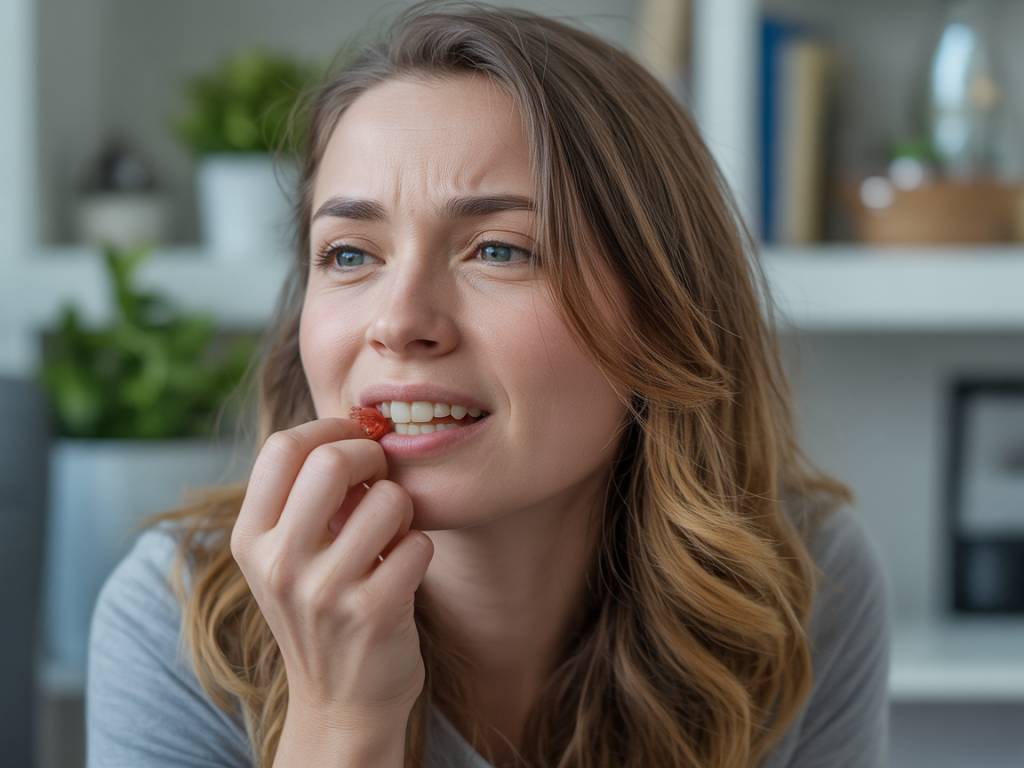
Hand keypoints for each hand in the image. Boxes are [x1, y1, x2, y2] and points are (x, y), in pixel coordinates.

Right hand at [230, 417, 433, 724]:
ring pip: (388, 500)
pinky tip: (402, 571)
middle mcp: (279, 564)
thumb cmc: (322, 609)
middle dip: (372, 456)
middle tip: (380, 475)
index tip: (354, 439)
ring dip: (402, 508)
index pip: (282, 447)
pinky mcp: (373, 614)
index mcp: (250, 539)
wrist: (341, 704)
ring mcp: (324, 593)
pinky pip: (418, 543)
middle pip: (332, 462)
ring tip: (391, 534)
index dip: (329, 429)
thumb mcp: (286, 556)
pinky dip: (419, 548)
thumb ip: (303, 496)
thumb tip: (356, 427)